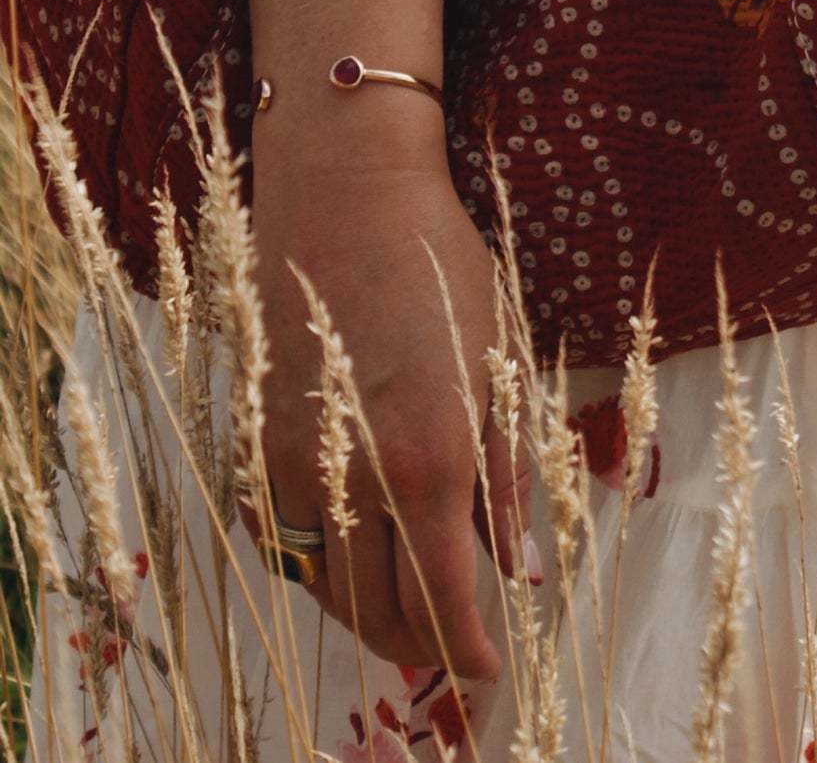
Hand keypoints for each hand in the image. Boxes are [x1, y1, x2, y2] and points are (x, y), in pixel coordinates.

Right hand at [248, 112, 528, 679]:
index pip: (443, 600)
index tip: (488, 668)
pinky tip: (356, 552)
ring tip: (408, 607)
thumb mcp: (500, 362)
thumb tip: (512, 560)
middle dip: (419, 643)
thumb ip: (504, 472)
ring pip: (322, 585)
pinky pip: (283, 538)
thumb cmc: (440, 263)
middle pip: (376, 611)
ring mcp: (295, 460)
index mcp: (429, 460)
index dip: (467, 649)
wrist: (347, 193)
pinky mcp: (258, 438)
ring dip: (367, 612)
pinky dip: (321, 565)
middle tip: (452, 642)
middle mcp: (355, 475)